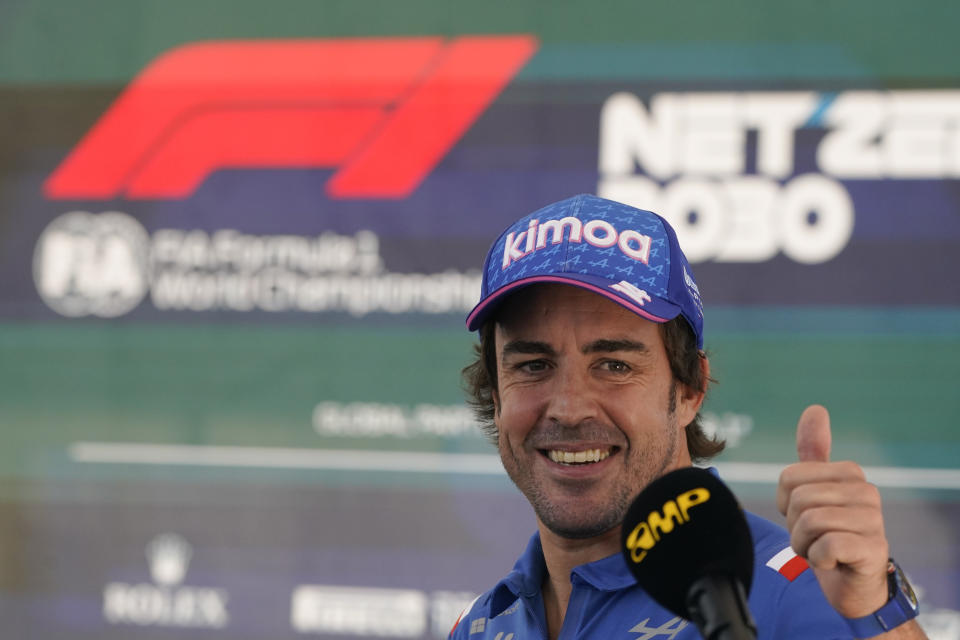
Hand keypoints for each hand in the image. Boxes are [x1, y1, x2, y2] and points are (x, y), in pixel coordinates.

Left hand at [776, 405, 889, 617]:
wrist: (853, 583)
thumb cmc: (830, 533)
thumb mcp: (816, 490)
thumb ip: (814, 452)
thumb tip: (816, 408)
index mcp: (850, 472)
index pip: (788, 477)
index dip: (785, 503)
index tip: (805, 516)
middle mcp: (867, 491)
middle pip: (797, 500)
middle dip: (794, 526)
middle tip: (814, 537)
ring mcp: (873, 520)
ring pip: (808, 522)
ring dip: (804, 545)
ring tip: (822, 549)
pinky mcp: (872, 550)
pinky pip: (824, 546)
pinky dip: (818, 560)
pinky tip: (834, 562)